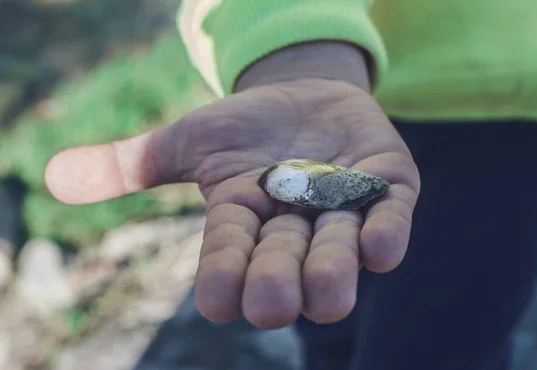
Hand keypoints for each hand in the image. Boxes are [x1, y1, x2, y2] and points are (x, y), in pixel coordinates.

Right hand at [45, 46, 419, 329]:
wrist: (306, 95)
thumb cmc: (244, 126)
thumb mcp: (188, 140)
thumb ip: (133, 163)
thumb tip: (54, 176)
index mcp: (244, 220)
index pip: (228, 254)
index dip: (222, 275)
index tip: (215, 302)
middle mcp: (294, 226)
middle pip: (284, 262)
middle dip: (278, 281)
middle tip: (272, 305)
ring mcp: (344, 207)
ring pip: (338, 248)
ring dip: (333, 269)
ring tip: (327, 295)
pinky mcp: (387, 185)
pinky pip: (391, 215)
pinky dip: (387, 231)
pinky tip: (380, 247)